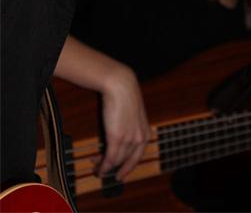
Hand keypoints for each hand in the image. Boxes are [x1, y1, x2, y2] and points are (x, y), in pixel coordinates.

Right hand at [96, 65, 150, 179]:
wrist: (121, 85)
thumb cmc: (126, 97)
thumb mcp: (133, 116)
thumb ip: (130, 130)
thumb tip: (119, 142)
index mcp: (146, 133)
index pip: (136, 157)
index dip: (126, 167)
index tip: (119, 173)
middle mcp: (140, 139)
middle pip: (126, 161)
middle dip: (114, 168)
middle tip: (103, 170)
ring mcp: (129, 139)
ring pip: (116, 161)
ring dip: (105, 167)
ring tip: (96, 166)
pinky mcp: (117, 138)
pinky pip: (109, 158)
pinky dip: (103, 166)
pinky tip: (98, 169)